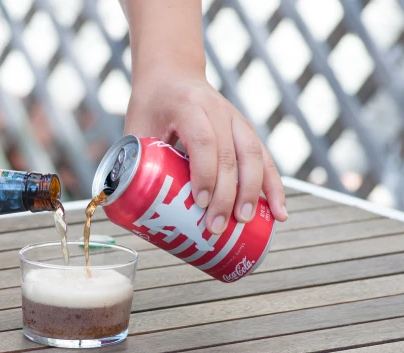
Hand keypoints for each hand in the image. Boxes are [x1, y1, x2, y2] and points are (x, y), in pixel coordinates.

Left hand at [125, 67, 288, 233]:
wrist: (173, 73)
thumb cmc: (151, 104)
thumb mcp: (136, 127)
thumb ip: (131, 161)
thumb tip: (124, 211)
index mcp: (188, 106)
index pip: (204, 141)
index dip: (205, 173)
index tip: (201, 204)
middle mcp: (218, 109)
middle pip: (231, 154)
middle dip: (227, 195)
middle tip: (217, 228)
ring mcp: (236, 119)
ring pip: (253, 156)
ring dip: (254, 192)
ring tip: (246, 222)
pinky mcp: (246, 131)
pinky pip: (265, 159)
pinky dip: (273, 186)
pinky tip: (279, 212)